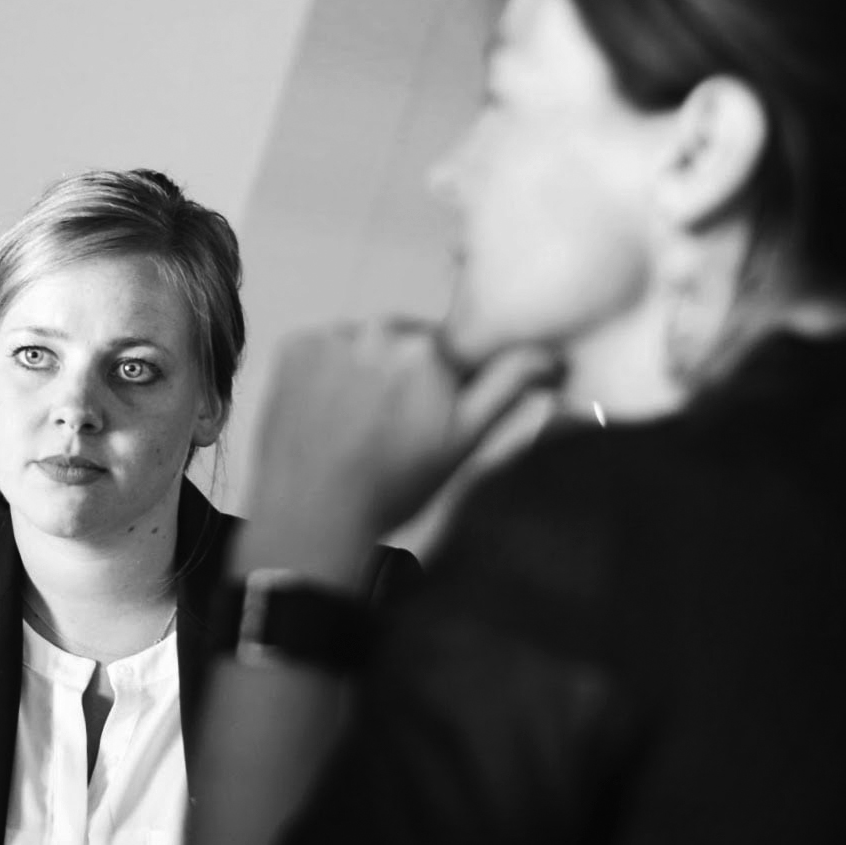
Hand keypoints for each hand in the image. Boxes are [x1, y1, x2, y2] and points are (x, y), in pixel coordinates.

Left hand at [249, 317, 560, 539]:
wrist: (312, 515)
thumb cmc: (394, 485)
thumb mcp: (464, 442)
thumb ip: (509, 387)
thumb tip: (551, 354)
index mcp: (430, 349)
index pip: (452, 350)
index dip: (444, 383)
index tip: (427, 414)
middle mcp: (380, 329)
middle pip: (407, 342)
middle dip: (406, 374)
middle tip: (389, 428)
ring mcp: (331, 336)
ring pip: (364, 344)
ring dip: (366, 370)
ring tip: (354, 424)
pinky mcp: (294, 347)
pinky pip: (325, 348)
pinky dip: (327, 371)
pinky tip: (327, 412)